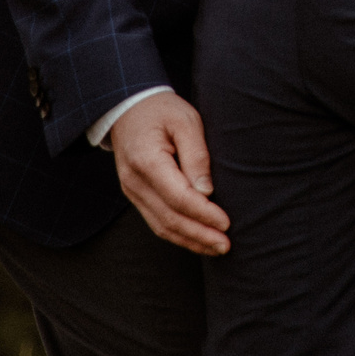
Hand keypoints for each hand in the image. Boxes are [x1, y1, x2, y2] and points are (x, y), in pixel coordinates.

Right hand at [108, 91, 229, 256]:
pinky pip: (156, 221)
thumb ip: (196, 155)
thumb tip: (207, 191)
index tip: (226, 222)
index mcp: (147, 161)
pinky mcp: (136, 195)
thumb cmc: (162, 110)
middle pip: (169, 218)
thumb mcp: (186, 121)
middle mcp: (135, 182)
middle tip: (226, 244)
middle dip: (200, 235)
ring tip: (217, 247)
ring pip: (161, 226)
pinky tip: (197, 239)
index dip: (203, 214)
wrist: (128, 108)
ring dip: (190, 240)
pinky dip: (178, 234)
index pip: (178, 197)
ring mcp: (132, 191)